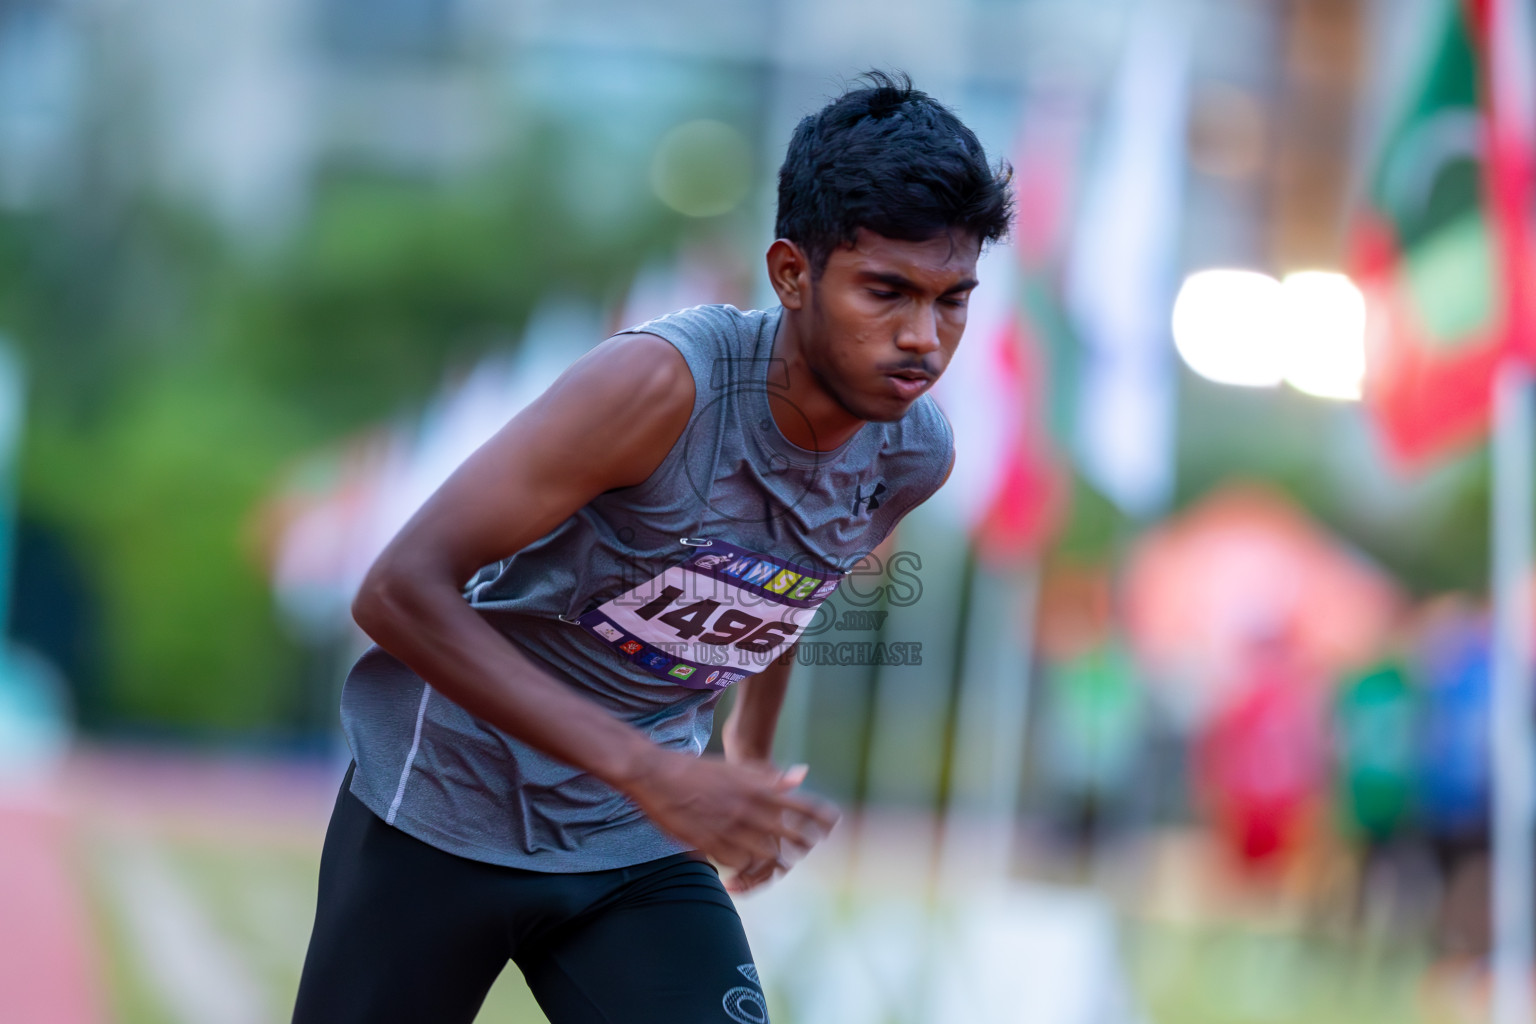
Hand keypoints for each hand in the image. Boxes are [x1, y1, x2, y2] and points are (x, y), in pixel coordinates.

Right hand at [626, 754, 838, 885]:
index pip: (801, 806)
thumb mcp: (738, 769)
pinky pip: (737, 862)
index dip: (820, 818)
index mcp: (757, 788)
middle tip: (808, 847)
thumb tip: (802, 773)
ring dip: (776, 860)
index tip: (832, 824)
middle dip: (803, 844)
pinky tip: (747, 865)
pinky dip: (746, 866)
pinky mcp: (710, 843)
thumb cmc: (698, 770)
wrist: (657, 775)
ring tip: (782, 862)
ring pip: (766, 854)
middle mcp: (748, 808)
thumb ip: (771, 777)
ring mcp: (729, 827)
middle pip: (789, 835)